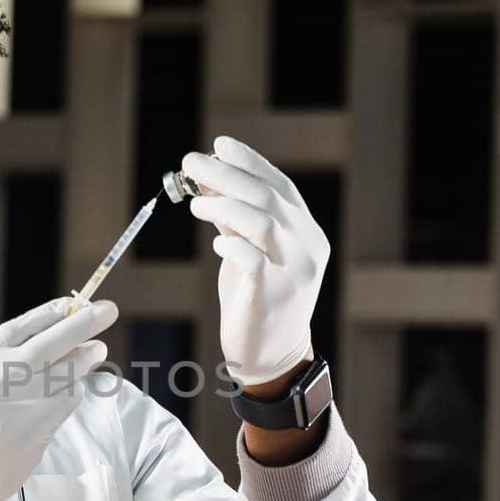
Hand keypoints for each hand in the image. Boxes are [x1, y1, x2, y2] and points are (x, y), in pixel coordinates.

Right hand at [0, 297, 117, 500]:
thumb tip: (48, 337)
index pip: (19, 329)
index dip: (50, 313)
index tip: (73, 303)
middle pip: (47, 345)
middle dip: (82, 324)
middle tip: (107, 310)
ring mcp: (13, 412)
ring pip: (63, 376)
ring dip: (84, 361)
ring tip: (97, 351)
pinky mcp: (30, 438)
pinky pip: (63, 406)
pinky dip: (72, 393)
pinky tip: (73, 389)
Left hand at [182, 135, 329, 386]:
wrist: (271, 355)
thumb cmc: (257, 297)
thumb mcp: (248, 252)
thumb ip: (234, 218)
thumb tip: (207, 178)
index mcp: (307, 233)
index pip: (281, 187)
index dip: (251, 163)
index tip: (220, 144)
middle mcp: (308, 249)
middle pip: (268, 199)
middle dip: (227, 175)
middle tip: (191, 161)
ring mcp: (295, 274)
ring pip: (263, 223)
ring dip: (224, 204)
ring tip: (194, 201)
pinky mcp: (273, 297)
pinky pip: (253, 260)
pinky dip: (232, 244)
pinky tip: (216, 241)